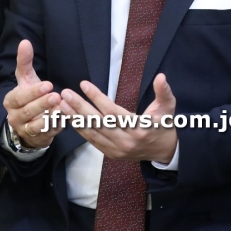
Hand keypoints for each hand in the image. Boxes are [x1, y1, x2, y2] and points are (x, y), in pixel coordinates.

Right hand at [3, 40, 62, 148]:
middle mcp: (14, 117)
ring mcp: (25, 130)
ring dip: (49, 117)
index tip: (48, 84)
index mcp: (10, 101)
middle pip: (27, 111)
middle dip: (42, 104)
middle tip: (56, 96)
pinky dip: (55, 127)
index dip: (33, 92)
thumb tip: (25, 42)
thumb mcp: (26, 79)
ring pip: (36, 125)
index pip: (19, 97)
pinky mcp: (37, 138)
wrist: (28, 122)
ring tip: (61, 108)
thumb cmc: (28, 96)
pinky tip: (64, 120)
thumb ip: (24, 62)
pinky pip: (47, 134)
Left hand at [59, 73, 177, 163]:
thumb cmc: (164, 125)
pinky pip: (92, 141)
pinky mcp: (111, 154)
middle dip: (80, 107)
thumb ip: (164, 91)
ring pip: (92, 133)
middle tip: (65, 93)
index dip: (97, 98)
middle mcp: (126, 141)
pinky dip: (81, 129)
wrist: (164, 151)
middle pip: (98, 123)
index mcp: (139, 128)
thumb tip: (161, 77)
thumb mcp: (168, 107)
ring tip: (62, 104)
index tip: (84, 84)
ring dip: (75, 118)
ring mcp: (117, 149)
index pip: (113, 112)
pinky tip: (71, 118)